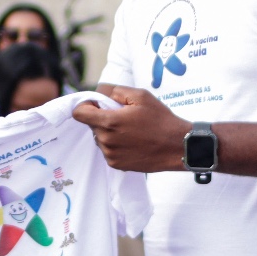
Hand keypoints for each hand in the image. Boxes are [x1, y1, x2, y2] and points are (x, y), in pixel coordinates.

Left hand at [72, 87, 186, 172]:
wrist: (177, 147)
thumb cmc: (161, 120)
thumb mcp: (140, 96)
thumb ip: (115, 91)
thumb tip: (100, 94)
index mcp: (109, 122)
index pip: (79, 113)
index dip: (86, 105)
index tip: (98, 104)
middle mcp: (106, 141)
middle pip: (91, 125)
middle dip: (102, 117)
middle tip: (123, 116)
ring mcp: (110, 155)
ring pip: (99, 138)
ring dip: (108, 132)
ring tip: (130, 130)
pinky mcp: (116, 164)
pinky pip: (107, 150)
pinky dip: (115, 144)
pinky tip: (132, 141)